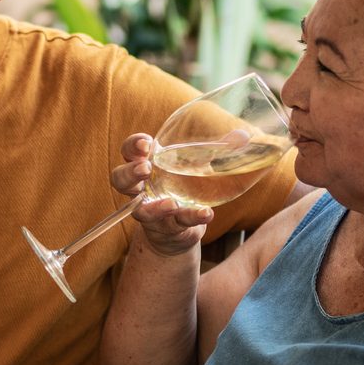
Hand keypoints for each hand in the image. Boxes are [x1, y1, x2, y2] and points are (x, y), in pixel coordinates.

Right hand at [112, 133, 210, 256]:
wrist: (181, 229)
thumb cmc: (185, 187)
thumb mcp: (197, 165)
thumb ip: (217, 150)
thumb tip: (243, 135)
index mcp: (146, 165)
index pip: (129, 151)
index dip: (133, 146)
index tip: (146, 143)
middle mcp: (141, 190)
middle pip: (120, 180)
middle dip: (130, 173)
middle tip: (146, 168)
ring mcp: (151, 211)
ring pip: (140, 211)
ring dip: (154, 207)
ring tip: (170, 204)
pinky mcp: (167, 229)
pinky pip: (176, 225)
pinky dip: (191, 218)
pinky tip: (205, 214)